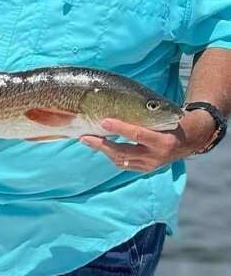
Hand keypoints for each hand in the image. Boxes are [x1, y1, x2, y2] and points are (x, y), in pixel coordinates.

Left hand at [80, 109, 216, 171]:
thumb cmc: (174, 122)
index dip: (119, 128)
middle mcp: (157, 156)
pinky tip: (102, 146)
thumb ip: (145, 117)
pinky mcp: (145, 169)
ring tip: (88, 140)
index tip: (104, 121)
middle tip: (85, 137)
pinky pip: (124, 164)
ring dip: (103, 150)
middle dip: (102, 145)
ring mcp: (150, 165)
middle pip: (124, 152)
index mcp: (164, 141)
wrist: (191, 140)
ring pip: (121, 160)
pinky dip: (111, 155)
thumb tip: (116, 105)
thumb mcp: (165, 117)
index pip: (138, 134)